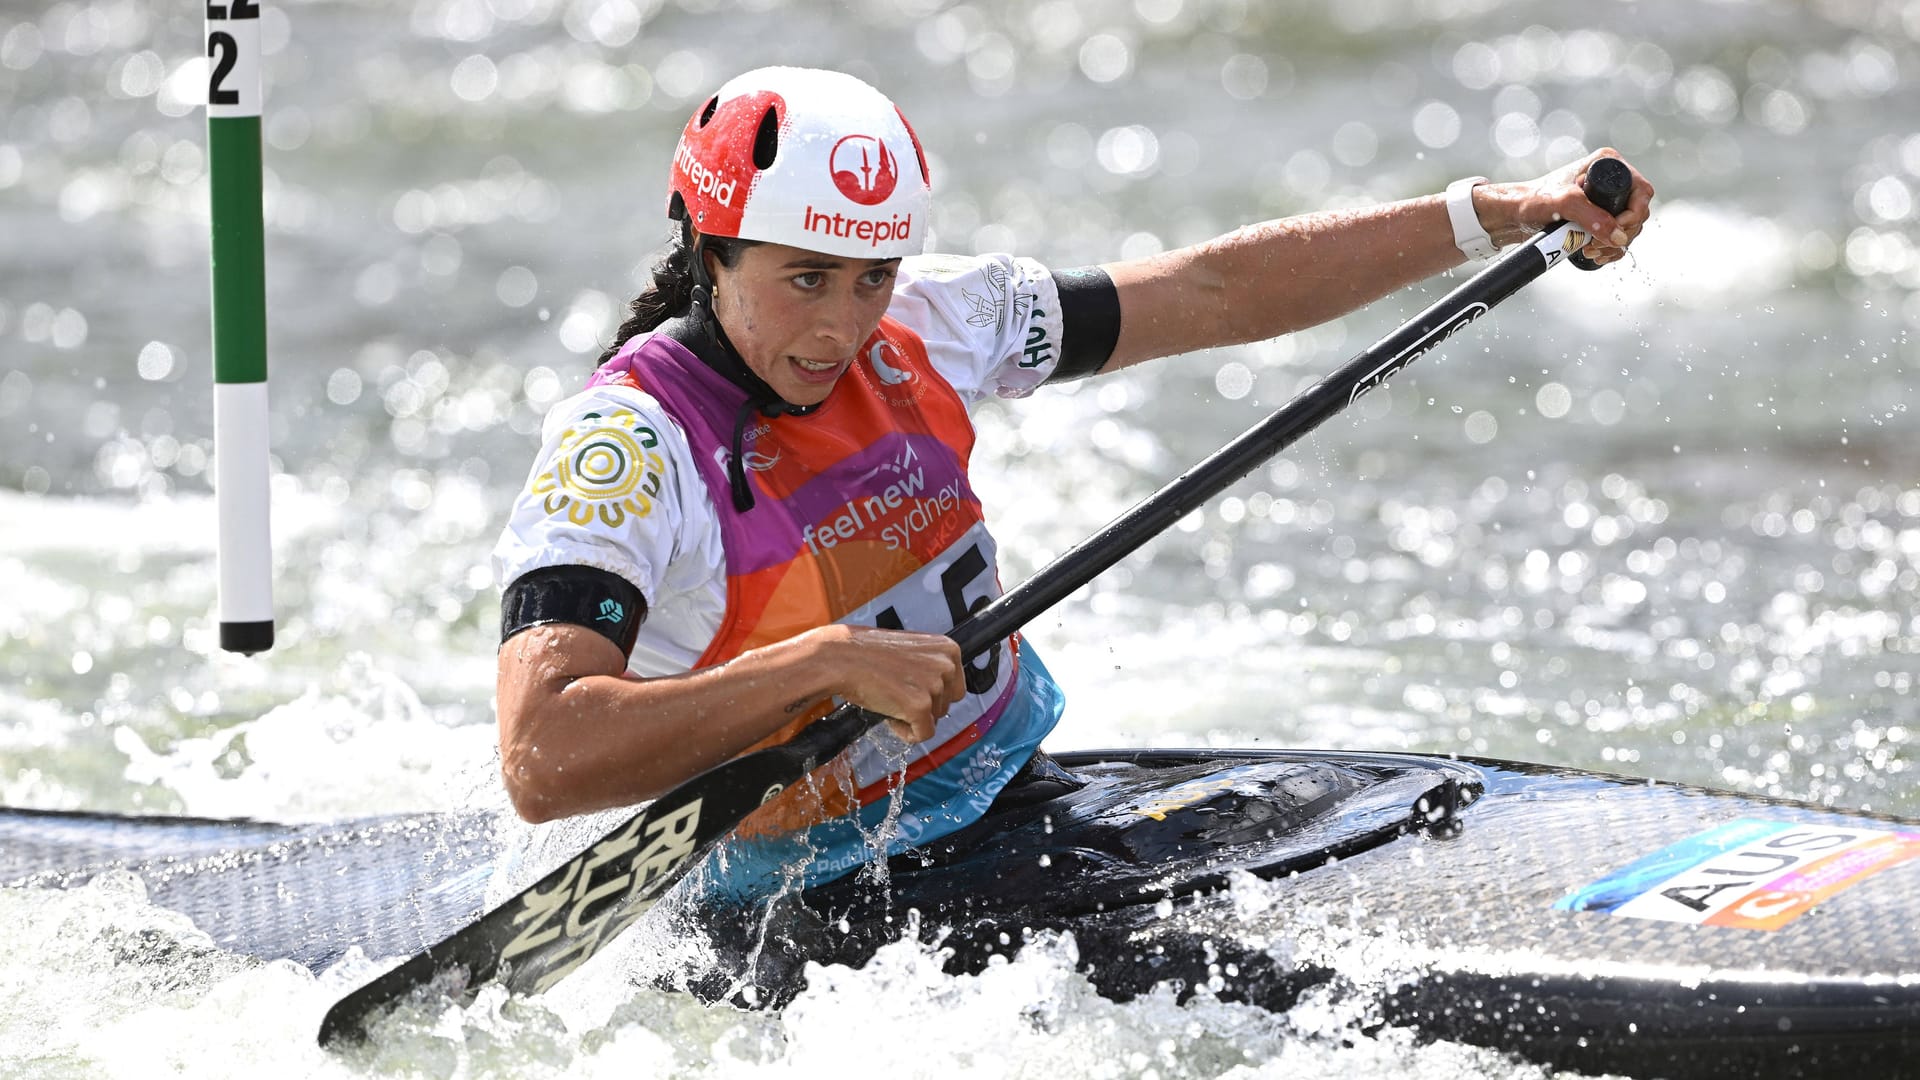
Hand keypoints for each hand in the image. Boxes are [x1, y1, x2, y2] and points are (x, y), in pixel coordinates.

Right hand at [804, 623, 966, 742]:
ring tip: (888, 698)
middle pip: (946, 705)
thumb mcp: (911, 650)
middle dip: (923, 706)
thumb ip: (931, 666)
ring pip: (934, 720)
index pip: (956, 687)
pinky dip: (906, 733)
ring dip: (911, 717)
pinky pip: (923, 734)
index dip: (932, 695)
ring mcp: (935, 686)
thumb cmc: (868, 654)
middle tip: (896, 693)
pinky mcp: (920, 706)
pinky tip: (888, 716)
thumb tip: (942, 690)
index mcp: (949, 648)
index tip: (910, 688)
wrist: (840, 658)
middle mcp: (947, 665)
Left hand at [1474, 148, 1655, 265]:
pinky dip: (1610, 250)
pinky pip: (1616, 236)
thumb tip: (1618, 236)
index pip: (1641, 191)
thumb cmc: (1531, 200)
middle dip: (1621, 234)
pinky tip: (1595, 255)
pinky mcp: (1597, 216)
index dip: (1634, 215)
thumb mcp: (1562, 204)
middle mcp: (1609, 179)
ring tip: (1590, 251)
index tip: (1615, 231)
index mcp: (1607, 164)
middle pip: (1637, 212)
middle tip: (1596, 246)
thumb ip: (1590, 217)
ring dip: (1615, 245)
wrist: (1511, 215)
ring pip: (1627, 227)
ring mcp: (1603, 199)